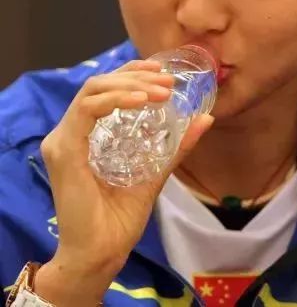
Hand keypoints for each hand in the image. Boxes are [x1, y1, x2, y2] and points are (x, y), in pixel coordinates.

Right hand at [34, 60, 214, 305]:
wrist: (103, 251)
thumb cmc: (121, 217)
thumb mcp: (156, 171)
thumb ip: (177, 146)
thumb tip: (206, 118)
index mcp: (87, 134)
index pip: (105, 89)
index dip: (133, 75)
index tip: (164, 73)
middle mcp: (70, 132)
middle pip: (99, 84)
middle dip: (136, 77)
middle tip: (168, 83)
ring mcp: (63, 140)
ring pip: (93, 91)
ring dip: (130, 85)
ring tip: (161, 92)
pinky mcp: (63, 150)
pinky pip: (86, 111)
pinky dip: (115, 100)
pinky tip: (141, 101)